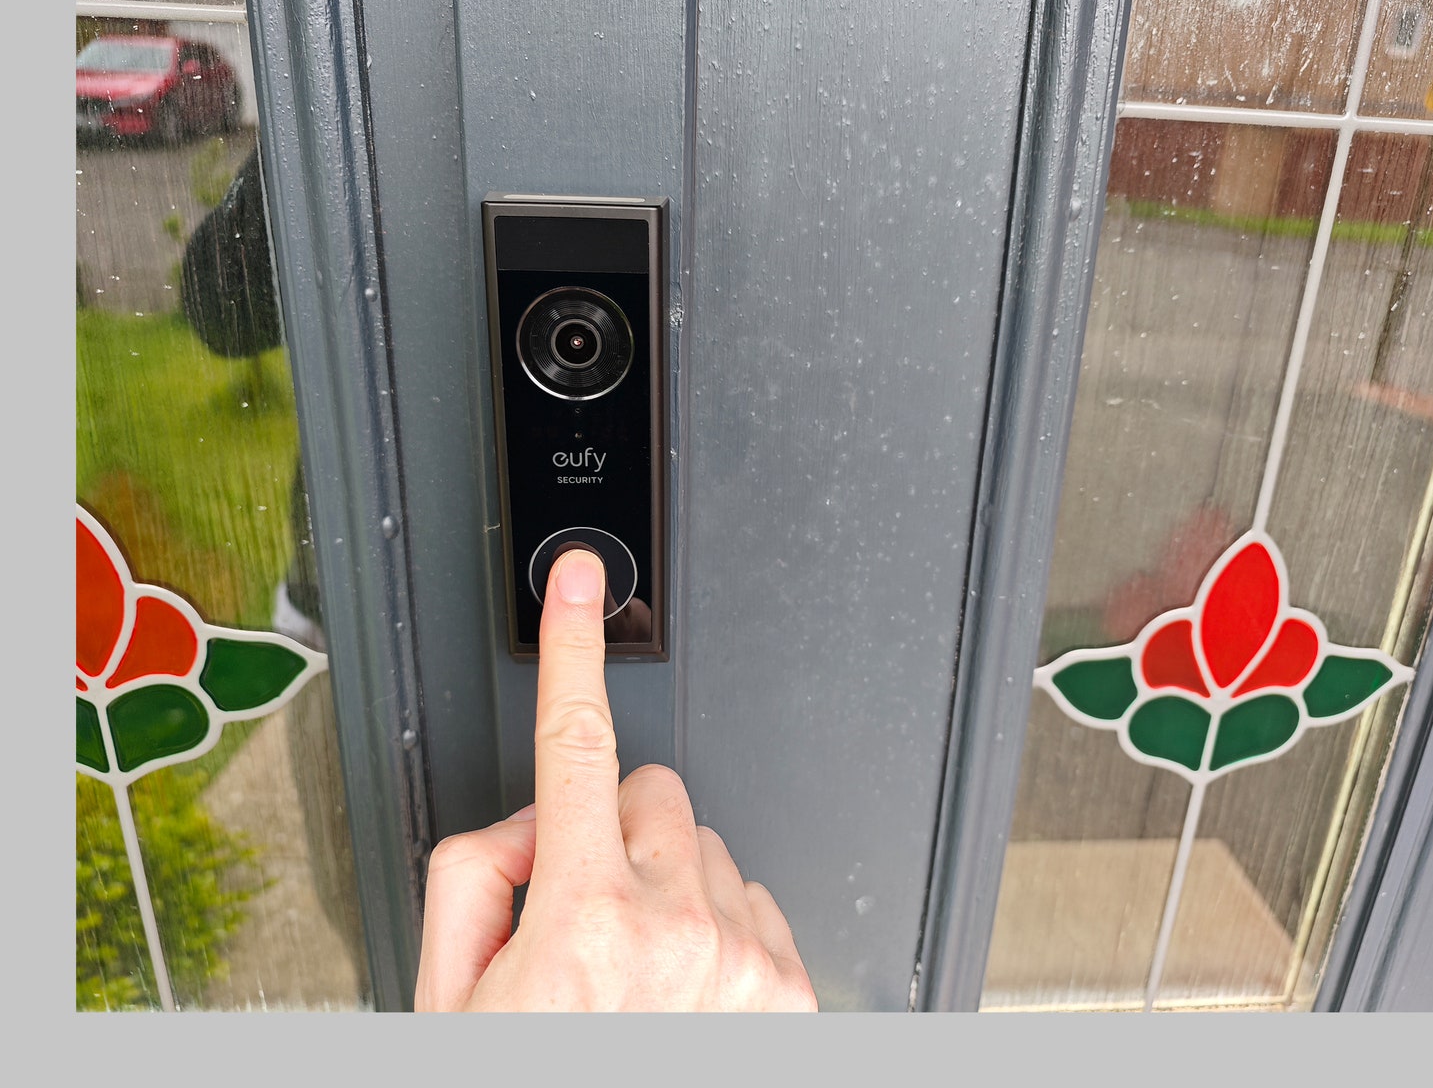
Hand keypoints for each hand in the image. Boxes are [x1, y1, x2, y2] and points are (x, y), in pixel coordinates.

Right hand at [414, 548, 816, 1010]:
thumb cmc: (530, 1075)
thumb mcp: (449, 996)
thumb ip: (475, 876)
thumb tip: (532, 824)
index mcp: (582, 918)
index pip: (572, 746)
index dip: (570, 650)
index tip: (577, 583)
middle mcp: (676, 928)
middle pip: (651, 793)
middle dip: (611, 830)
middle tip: (582, 913)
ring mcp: (745, 961)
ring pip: (706, 849)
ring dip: (667, 886)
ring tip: (634, 976)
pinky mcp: (793, 992)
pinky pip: (754, 903)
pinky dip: (717, 930)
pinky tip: (682, 995)